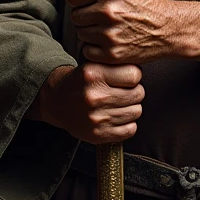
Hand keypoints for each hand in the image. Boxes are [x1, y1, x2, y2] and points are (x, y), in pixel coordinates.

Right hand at [26, 61, 143, 144]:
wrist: (57, 101)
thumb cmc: (82, 82)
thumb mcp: (94, 65)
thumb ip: (116, 65)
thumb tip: (142, 71)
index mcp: (93, 75)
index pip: (134, 75)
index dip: (134, 75)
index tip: (127, 77)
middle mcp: (94, 96)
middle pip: (138, 94)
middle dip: (135, 91)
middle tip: (124, 91)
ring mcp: (96, 118)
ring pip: (136, 111)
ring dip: (132, 107)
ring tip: (119, 104)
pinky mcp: (98, 135)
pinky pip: (130, 129)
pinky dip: (128, 124)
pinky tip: (117, 117)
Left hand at [66, 0, 199, 68]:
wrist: (168, 28)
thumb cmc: (145, 4)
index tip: (87, 0)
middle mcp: (109, 10)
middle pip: (75, 15)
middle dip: (85, 15)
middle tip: (102, 15)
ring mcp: (110, 33)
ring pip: (80, 33)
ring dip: (90, 31)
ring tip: (108, 27)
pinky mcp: (112, 53)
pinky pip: (87, 50)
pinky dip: (95, 48)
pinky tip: (109, 40)